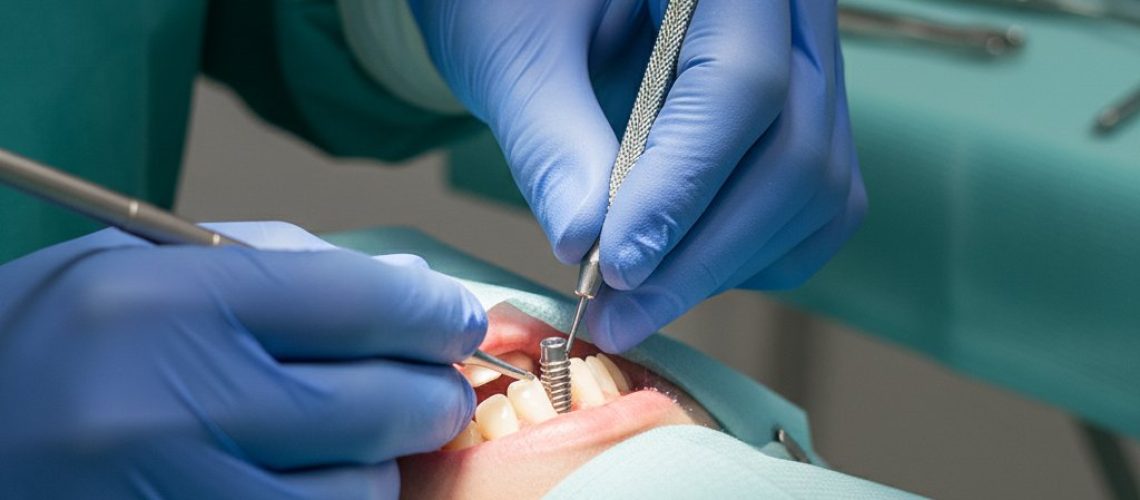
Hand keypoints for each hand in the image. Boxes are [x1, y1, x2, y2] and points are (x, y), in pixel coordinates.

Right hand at [0, 222, 484, 497]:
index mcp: (161, 306)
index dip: (432, 310)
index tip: (455, 319)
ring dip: (382, 466)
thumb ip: (280, 264)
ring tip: (358, 442)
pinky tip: (315, 480)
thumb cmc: (50, 343)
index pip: (357, 299)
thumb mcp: (138, 267)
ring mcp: (174, 499)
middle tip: (434, 386)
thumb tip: (415, 283)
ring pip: (361, 493)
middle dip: (433, 392)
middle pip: (380, 403)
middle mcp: (169, 407)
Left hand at [410, 0, 864, 351]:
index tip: (619, 265)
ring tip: (636, 298)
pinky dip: (752, 254)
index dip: (684, 185)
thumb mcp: (514, 52)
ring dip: (728, 264)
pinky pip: (814, 204)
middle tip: (619, 312)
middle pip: (796, 151)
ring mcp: (809, 66)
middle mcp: (793, 13)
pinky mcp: (803, 118)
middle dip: (705, 252)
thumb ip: (550, 139)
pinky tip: (676, 266)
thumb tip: (583, 243)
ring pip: (816, 189)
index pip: (744, 83)